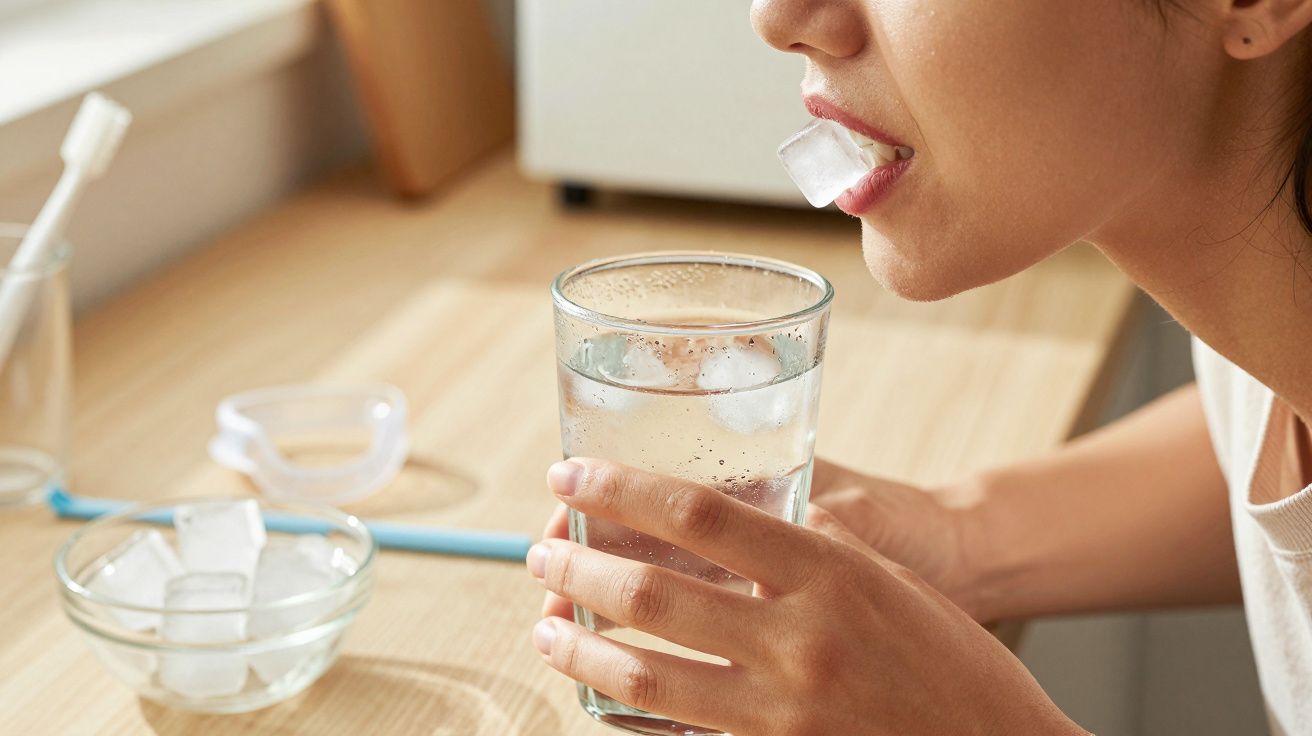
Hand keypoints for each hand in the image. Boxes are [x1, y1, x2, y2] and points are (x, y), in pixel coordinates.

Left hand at [527, 458, 1083, 735]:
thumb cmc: (952, 663)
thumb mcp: (884, 584)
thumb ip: (803, 557)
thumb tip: (716, 529)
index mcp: (830, 573)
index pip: (699, 513)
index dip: (620, 489)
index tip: (571, 474)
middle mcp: (799, 642)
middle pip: (654, 593)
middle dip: (578, 570)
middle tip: (542, 555)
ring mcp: (783, 716)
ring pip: (647, 678)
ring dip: (581, 651)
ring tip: (547, 628)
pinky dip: (626, 721)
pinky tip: (598, 702)